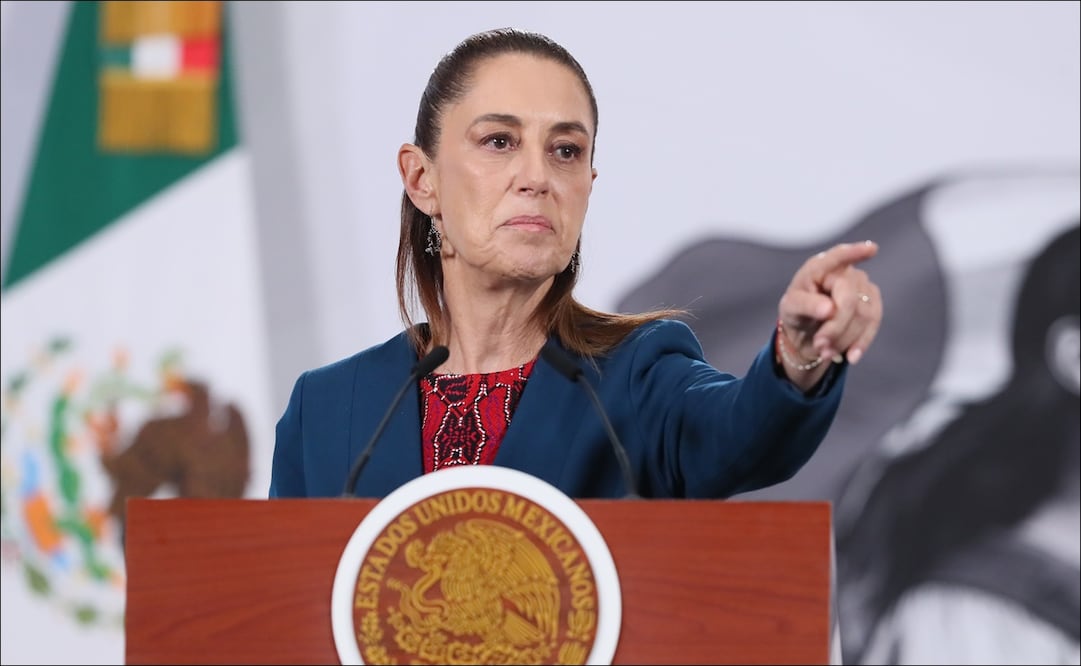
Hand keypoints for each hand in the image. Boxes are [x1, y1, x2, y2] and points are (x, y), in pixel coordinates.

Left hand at [777, 241, 881, 383]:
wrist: (808, 332)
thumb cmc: (797, 312)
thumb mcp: (791, 309)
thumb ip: (806, 305)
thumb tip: (829, 309)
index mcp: (819, 267)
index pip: (838, 256)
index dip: (854, 253)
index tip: (871, 249)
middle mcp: (844, 272)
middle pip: (849, 299)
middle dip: (835, 326)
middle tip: (820, 345)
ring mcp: (862, 286)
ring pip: (863, 315)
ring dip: (845, 339)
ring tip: (825, 352)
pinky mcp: (872, 303)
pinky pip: (873, 324)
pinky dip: (861, 343)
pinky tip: (851, 356)